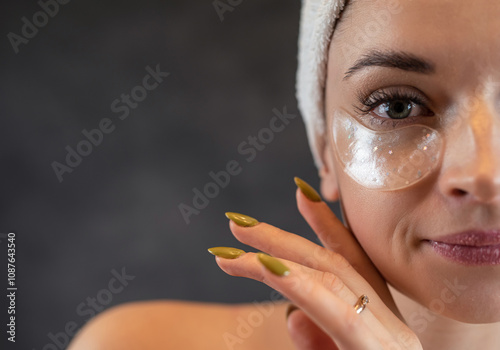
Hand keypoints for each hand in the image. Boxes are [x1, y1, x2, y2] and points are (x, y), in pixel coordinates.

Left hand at [209, 178, 421, 348]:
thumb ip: (318, 340)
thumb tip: (292, 314)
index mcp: (381, 329)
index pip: (353, 265)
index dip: (328, 225)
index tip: (301, 192)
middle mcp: (391, 331)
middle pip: (334, 268)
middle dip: (284, 239)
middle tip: (237, 223)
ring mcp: (388, 345)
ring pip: (332, 283)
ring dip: (279, 259)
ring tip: (232, 253)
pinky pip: (336, 315)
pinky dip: (300, 286)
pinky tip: (266, 266)